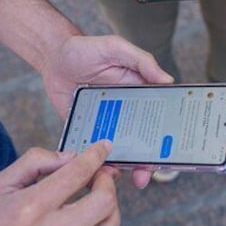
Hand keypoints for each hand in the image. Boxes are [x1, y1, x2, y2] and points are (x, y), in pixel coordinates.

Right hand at [0, 143, 119, 225]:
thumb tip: (69, 157)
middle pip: (103, 204)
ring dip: (112, 215)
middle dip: (108, 184)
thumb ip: (35, 163)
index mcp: (30, 208)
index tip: (103, 149)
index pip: (78, 173)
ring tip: (101, 206)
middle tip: (101, 178)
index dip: (96, 155)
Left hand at [43, 35, 173, 188]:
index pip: (159, 121)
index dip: (166, 139)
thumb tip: (168, 80)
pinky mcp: (85, 132)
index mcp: (140, 96)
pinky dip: (93, 165)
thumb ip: (141, 61)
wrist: (54, 57)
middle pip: (142, 145)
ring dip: (121, 168)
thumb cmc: (87, 49)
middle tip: (144, 177)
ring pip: (118, 154)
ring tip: (116, 176)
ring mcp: (105, 125)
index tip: (170, 154)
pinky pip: (91, 153)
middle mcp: (126, 114)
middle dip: (146, 165)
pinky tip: (92, 172)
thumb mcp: (117, 48)